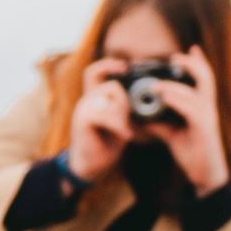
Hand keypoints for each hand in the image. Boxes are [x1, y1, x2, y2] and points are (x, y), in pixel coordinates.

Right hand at [63, 58, 132, 181]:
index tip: (125, 67)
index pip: (94, 71)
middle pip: (111, 85)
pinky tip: (125, 137)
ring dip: (123, 115)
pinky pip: (105, 114)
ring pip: (109, 98)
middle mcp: (87, 100)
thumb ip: (126, 107)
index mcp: (94, 97)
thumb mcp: (121, 121)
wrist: (92, 166)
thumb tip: (148, 97)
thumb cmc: (107, 143)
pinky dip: (119, 126)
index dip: (109, 64)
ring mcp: (83, 109)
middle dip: (126, 102)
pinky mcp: (82, 121)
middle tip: (129, 120)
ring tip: (126, 131)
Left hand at [150, 45, 228, 193]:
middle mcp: (208, 109)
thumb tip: (138, 118)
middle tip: (175, 57)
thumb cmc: (192, 153)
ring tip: (155, 84)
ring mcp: (208, 119)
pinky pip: (192, 111)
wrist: (205, 175)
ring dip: (174, 86)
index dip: (199, 63)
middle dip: (193, 64)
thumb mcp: (172, 135)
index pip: (204, 79)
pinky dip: (178, 101)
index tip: (190, 49)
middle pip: (206, 78)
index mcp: (203, 107)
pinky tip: (164, 97)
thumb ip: (159, 124)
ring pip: (196, 94)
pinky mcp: (204, 130)